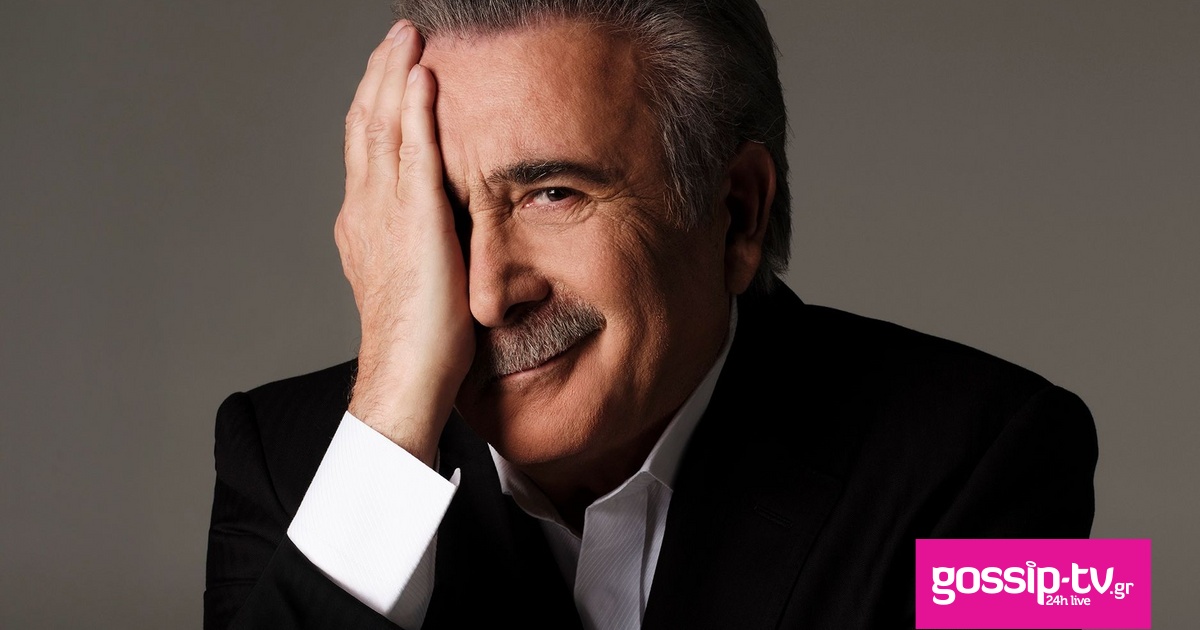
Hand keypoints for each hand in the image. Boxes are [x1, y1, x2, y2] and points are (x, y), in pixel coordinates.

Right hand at [334, 22, 473, 466]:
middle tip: (397, 36)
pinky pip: (414, 153)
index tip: (392, 71)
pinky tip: (424, 79)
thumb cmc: (417, 340)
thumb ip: (420, 242)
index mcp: (364, 221)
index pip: (366, 147)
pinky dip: (416, 112)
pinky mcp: (416, 221)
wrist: (406, 374)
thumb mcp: (414, 276)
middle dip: (381, 75)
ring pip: (385, 127)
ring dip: (396, 77)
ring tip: (408, 38)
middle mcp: (366, 208)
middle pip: (366, 124)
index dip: (376, 103)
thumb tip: (442, 228)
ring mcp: (386, 212)